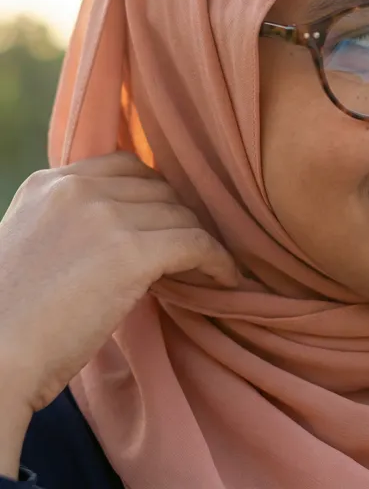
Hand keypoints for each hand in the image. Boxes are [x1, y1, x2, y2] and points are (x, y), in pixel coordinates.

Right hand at [0, 153, 237, 416]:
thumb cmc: (8, 322)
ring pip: (181, 216)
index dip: (156, 192)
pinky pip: (196, 244)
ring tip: (211, 267)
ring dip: (200, 242)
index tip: (169, 219)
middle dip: (179, 218)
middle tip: (194, 248)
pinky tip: (226, 280)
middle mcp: (77, 189)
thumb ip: (73, 223)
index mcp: (49, 184)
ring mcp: (104, 216)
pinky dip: (218, 261)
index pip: (126, 166)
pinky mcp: (129, 251)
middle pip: (159, 189)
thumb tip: (129, 229)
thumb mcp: (32, 246)